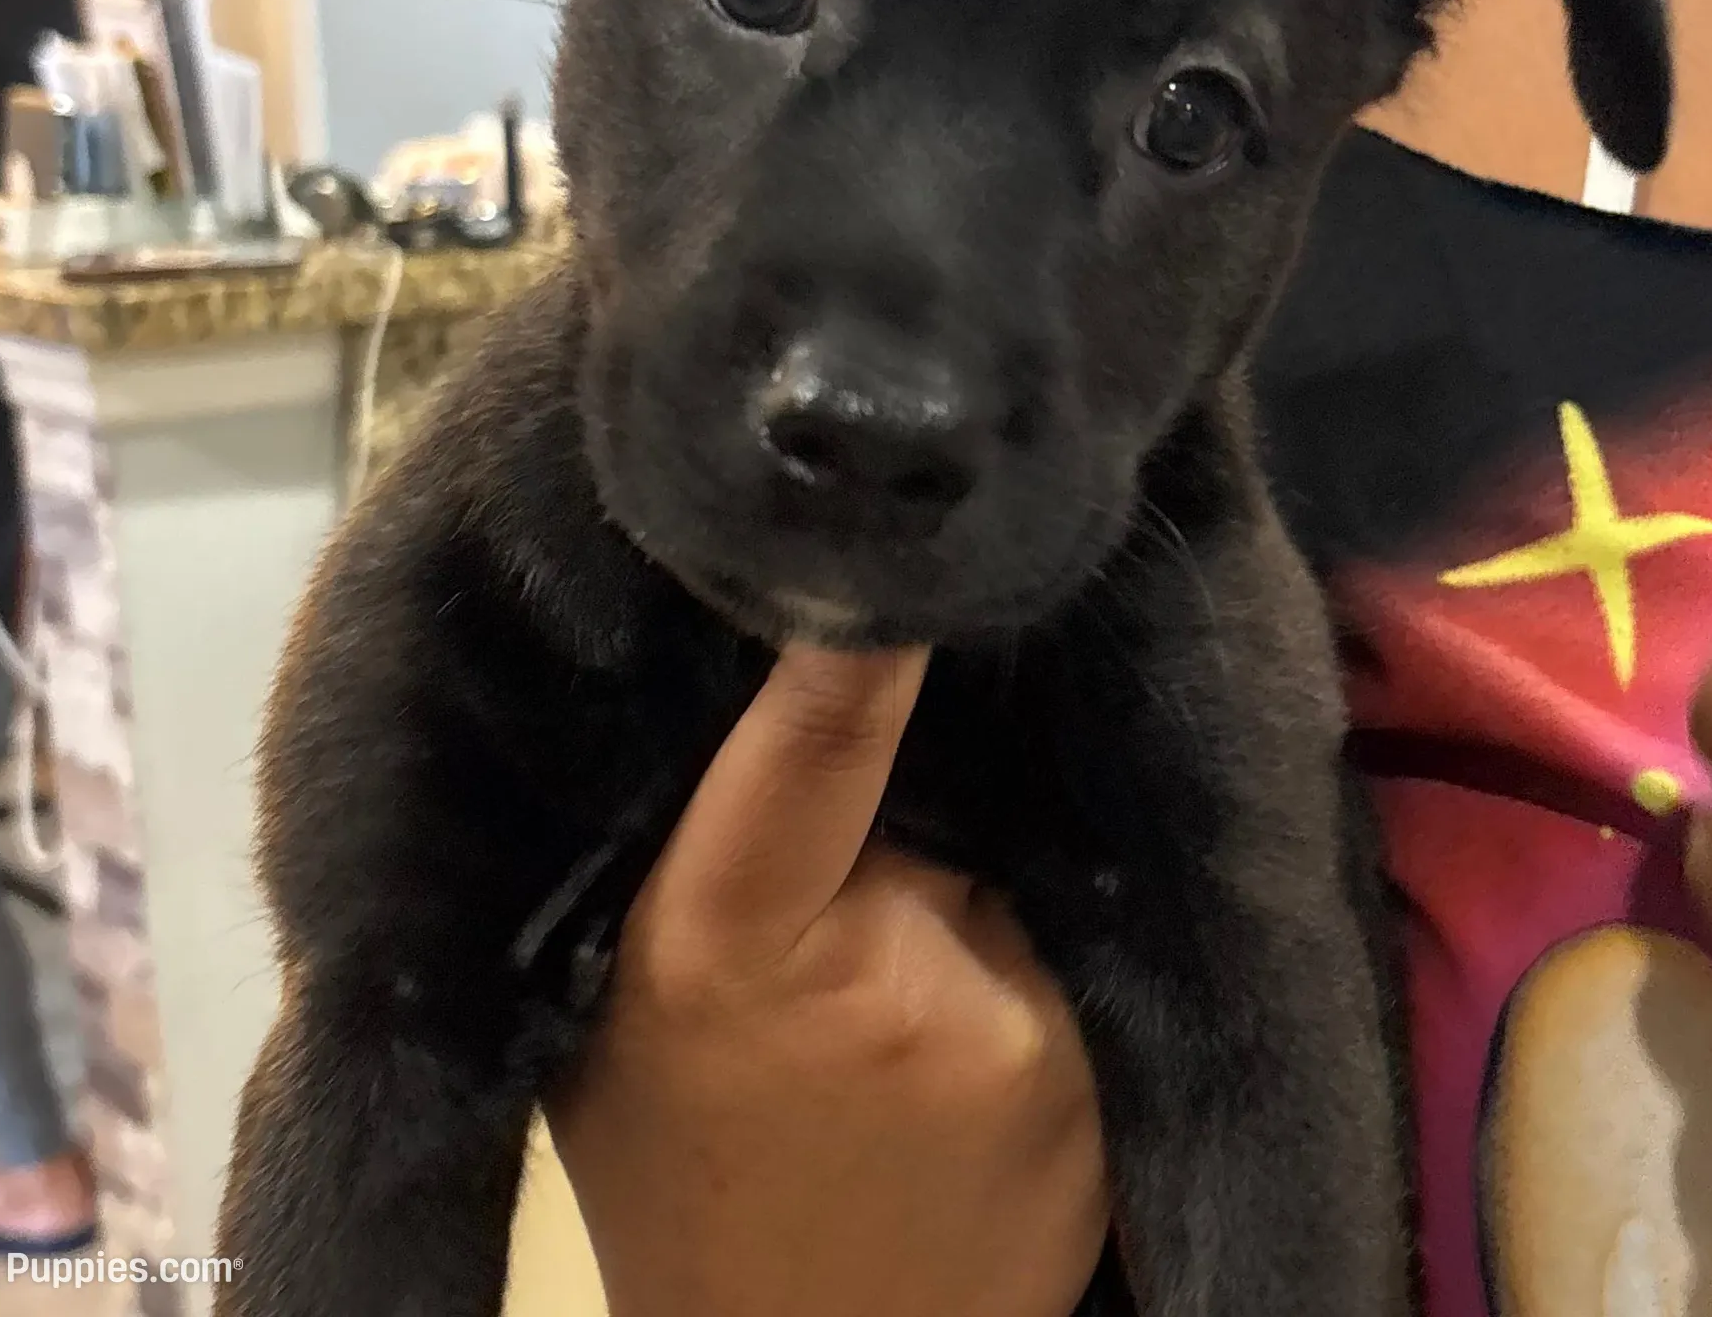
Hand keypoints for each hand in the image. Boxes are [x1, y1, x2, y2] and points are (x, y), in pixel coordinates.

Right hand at [546, 642, 1109, 1316]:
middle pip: (926, 785)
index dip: (856, 644)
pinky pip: (1058, 944)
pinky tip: (980, 1024)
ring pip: (998, 866)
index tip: (899, 545)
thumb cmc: (681, 1165)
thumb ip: (684, 866)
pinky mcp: (1091, 1079)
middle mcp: (886, 971)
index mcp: (721, 943)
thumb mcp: (620, 1010)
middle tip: (868, 856)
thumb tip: (755, 692)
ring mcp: (1008, 1031)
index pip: (808, 751)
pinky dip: (1028, 949)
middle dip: (912, 786)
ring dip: (971, 877)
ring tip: (912, 970)